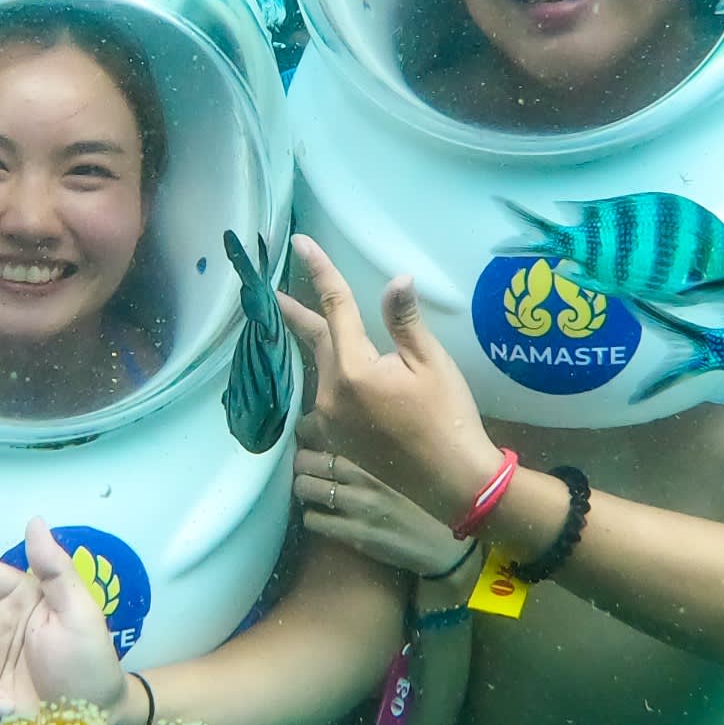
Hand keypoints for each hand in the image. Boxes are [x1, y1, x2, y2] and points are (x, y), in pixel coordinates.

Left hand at [274, 237, 502, 526]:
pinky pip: (325, 396)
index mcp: (355, 369)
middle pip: (316, 340)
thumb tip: (396, 279)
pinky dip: (327, 375)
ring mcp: (330, 420)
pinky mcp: (337, 438)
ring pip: (321, 369)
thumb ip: (405, 321)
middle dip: (298, 312)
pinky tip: (332, 372)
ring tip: (301, 323)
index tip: (299, 244)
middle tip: (272, 292)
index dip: (320, 271)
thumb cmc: (449, 416)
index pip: (335, 307)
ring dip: (316, 346)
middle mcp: (332, 393)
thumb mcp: (432, 363)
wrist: (451, 480)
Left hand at [294, 443, 469, 579]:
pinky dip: (311, 517)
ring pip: (305, 489)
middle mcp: (365, 479)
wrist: (445, 547)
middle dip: (300, 464)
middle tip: (304, 469)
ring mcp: (358, 507)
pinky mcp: (354, 534)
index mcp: (378, 459)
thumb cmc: (425, 505)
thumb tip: (344, 440)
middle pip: (309, 461)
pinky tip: (320, 517)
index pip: (328, 437)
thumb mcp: (402, 472)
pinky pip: (314, 520)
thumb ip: (375, 456)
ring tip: (309, 492)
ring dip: (302, 490)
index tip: (305, 437)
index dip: (309, 435)